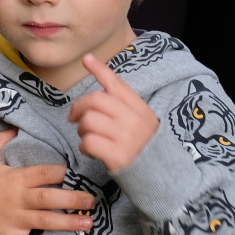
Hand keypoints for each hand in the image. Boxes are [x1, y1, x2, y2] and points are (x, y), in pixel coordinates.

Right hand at [0, 128, 95, 234]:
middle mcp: (17, 199)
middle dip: (72, 199)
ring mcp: (14, 220)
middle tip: (92, 201)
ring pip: (45, 221)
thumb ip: (0, 142)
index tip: (79, 173)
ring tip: (88, 223)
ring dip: (67, 223)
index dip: (62, 172)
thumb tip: (14, 126)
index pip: (43, 173)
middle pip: (48, 198)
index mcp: (15, 178)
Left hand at [69, 54, 158, 172]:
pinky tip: (90, 150)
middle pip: (95, 100)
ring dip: (81, 130)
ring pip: (88, 121)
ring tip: (87, 137)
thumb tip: (98, 90)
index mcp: (138, 107)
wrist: (160, 176)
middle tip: (74, 118)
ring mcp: (125, 137)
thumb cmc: (143, 146)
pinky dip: (83, 146)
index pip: (116, 83)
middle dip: (78, 107)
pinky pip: (88, 142)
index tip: (86, 59)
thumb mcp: (140, 120)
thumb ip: (122, 105)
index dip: (100, 70)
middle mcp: (132, 119)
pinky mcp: (117, 155)